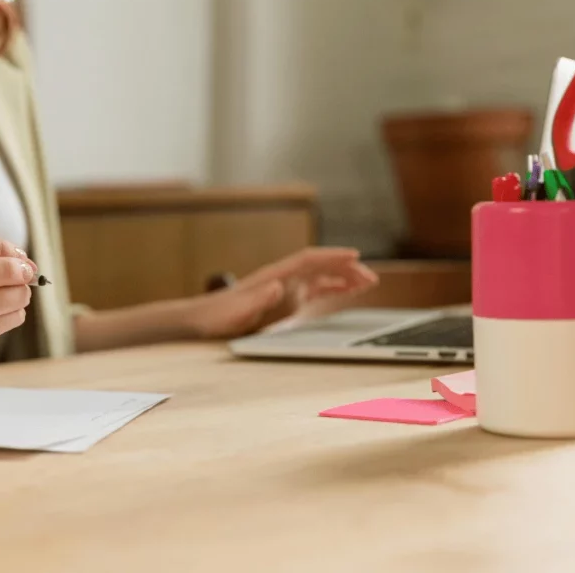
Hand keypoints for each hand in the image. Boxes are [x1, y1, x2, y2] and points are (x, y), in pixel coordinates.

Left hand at [183, 247, 378, 339]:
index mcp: (275, 276)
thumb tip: (278, 285)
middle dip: (346, 269)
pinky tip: (345, 293)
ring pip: (321, 278)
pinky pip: (314, 291)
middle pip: (320, 267)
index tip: (355, 255)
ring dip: (343, 278)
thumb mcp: (238, 309)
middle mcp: (282, 278)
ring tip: (366, 283)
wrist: (203, 320)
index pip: (309, 260)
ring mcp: (285, 288)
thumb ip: (259, 297)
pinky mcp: (284, 300)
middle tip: (370, 278)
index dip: (332, 256)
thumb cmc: (219, 314)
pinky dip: (332, 289)